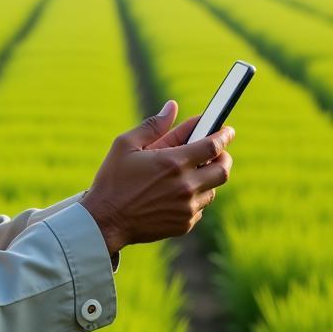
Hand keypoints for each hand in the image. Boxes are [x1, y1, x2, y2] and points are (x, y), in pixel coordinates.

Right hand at [80, 101, 233, 253]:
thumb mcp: (126, 145)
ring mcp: (187, 208)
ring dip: (207, 178)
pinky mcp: (184, 224)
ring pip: (212, 190)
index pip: (213, 146)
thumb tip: (172, 107)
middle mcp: (185, 186)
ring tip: (190, 173)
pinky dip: (195, 198)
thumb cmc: (112, 180)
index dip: (223, 136)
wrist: (105, 221)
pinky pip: (200, 208)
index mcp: (173, 163)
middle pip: (223, 170)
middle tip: (218, 153)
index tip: (227, 130)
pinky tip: (177, 194)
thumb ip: (153, 126)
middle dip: (224, 157)